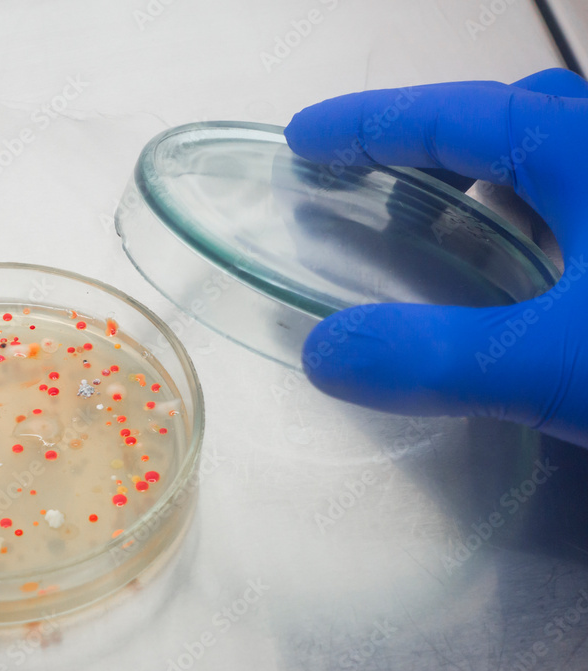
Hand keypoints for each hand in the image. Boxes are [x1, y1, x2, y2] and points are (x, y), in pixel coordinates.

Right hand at [285, 68, 587, 447]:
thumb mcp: (554, 364)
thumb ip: (437, 358)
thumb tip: (325, 354)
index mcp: (587, 149)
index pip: (454, 114)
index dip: (367, 123)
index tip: (303, 137)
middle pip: (512, 118)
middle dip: (431, 141)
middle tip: (372, 179)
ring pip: (559, 157)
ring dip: (490, 177)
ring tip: (443, 221)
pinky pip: (584, 206)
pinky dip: (539, 217)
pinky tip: (531, 275)